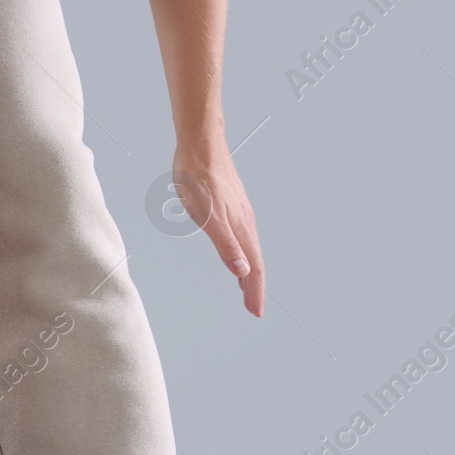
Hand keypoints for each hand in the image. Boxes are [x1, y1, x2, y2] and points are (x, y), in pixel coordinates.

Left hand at [173, 143, 264, 317]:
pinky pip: (241, 237)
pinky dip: (241, 254)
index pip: (253, 268)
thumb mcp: (207, 216)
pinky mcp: (230, 205)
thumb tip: (242, 271)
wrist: (199, 143)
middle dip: (254, 287)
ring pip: (248, 249)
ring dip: (248, 272)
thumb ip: (226, 246)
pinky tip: (236, 254)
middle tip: (253, 307)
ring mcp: (239, 213)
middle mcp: (244, 222)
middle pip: (254, 261)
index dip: (255, 292)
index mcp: (241, 228)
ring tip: (245, 288)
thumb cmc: (199, 176)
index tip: (256, 311)